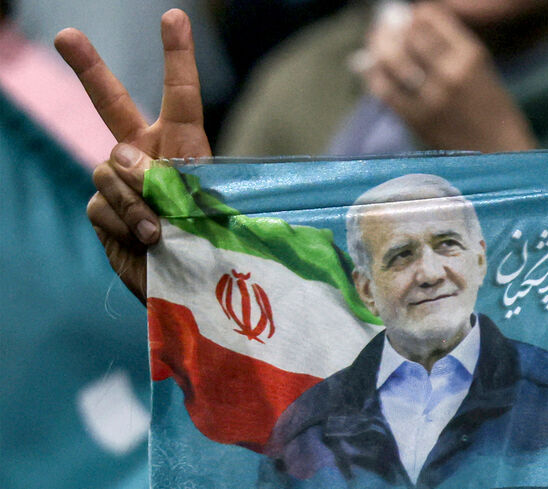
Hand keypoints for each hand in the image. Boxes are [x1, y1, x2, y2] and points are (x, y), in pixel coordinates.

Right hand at [55, 9, 210, 301]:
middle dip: (88, 69)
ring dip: (137, 199)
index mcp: (183, 145)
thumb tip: (122, 158)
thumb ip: (170, 178)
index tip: (174, 17)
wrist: (192, 287)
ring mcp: (119, 182)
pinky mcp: (102, 210)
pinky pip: (105, 204)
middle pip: (112, 104)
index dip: (177, 56)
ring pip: (110, 169)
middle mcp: (145, 155)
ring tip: (161, 229)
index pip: (180, 95)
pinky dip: (128, 223)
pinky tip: (148, 241)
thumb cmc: (213, 245)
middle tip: (66, 35)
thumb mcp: (207, 208)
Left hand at [360, 2, 535, 151]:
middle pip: (409, 36)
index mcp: (471, 55)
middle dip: (393, 29)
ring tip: (376, 46)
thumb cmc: (492, 112)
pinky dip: (375, 76)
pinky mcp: (418, 120)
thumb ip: (451, 49)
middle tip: (384, 28)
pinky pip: (386, 90)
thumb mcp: (481, 71)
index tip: (410, 17)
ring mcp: (433, 97)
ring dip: (380, 48)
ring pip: (394, 60)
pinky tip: (373, 70)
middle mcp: (452, 72)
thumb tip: (413, 26)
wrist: (499, 153)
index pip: (432, 19)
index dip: (415, 16)